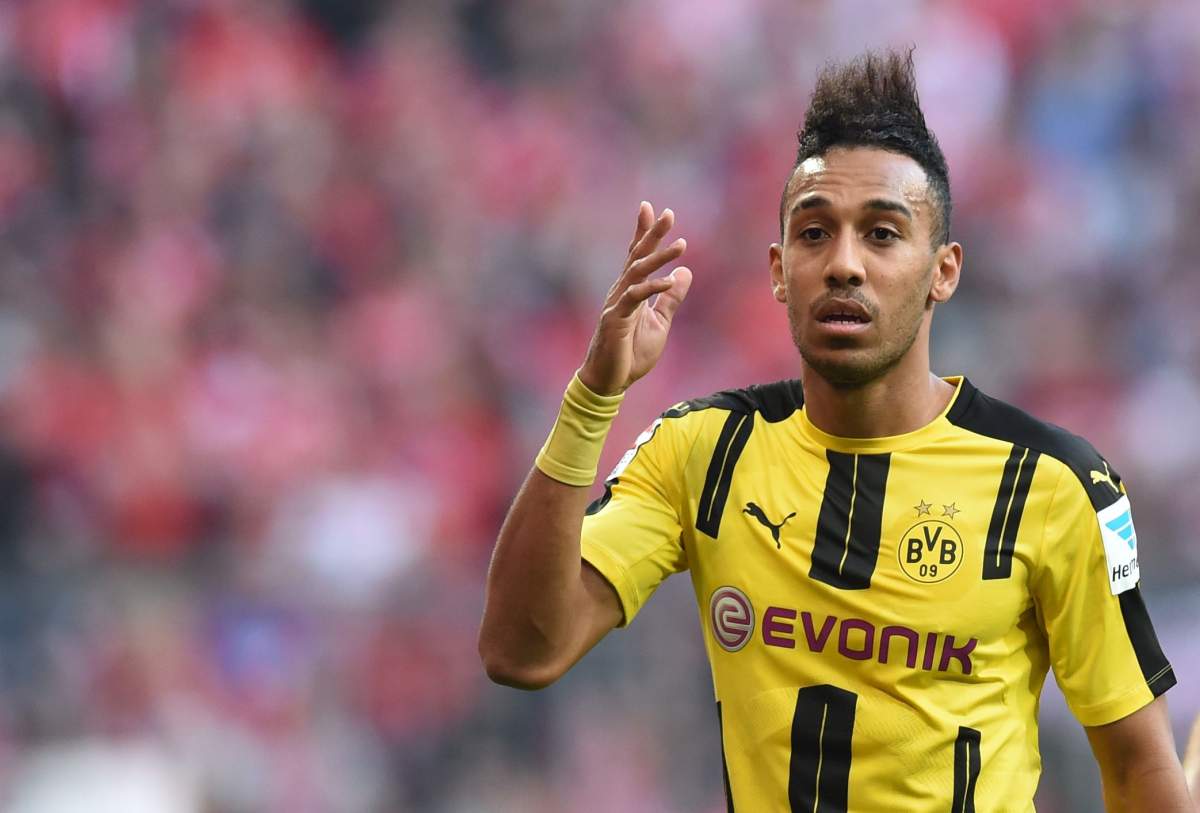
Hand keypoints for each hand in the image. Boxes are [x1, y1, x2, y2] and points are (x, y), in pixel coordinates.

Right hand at [578, 202, 692, 394]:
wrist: (610, 380)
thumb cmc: (631, 352)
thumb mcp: (660, 322)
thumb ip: (671, 298)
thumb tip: (685, 271)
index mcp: (632, 290)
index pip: (638, 255)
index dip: (645, 232)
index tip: (652, 208)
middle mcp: (622, 291)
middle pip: (637, 256)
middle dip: (652, 233)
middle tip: (668, 213)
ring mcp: (617, 303)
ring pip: (637, 272)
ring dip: (659, 257)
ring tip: (681, 243)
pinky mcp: (615, 319)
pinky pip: (635, 298)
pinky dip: (653, 287)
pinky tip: (670, 280)